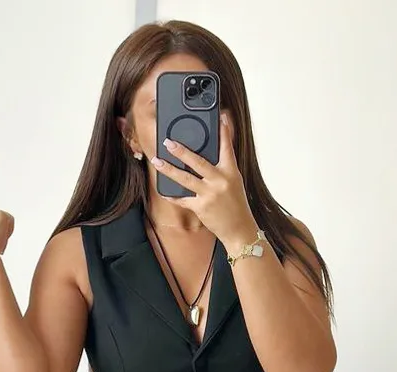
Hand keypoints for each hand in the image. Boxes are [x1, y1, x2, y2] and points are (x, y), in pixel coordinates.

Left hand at [151, 114, 258, 250]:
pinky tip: (163, 190)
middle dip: (181, 151)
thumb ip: (223, 168)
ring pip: (185, 179)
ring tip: (157, 161)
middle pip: (198, 162)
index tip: (220, 117)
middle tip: (168, 142)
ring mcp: (209, 194)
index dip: (224, 131)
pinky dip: (172, 195)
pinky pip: (182, 199)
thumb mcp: (234, 183)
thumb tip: (209, 155)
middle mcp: (220, 181)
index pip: (227, 147)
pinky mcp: (201, 207)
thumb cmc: (236, 205)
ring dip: (169, 169)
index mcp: (231, 172)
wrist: (239, 230)